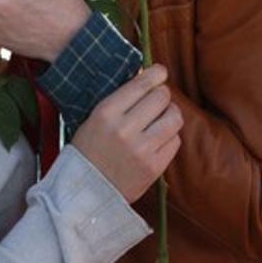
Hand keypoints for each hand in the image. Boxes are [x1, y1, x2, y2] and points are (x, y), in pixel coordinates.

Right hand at [71, 65, 182, 202]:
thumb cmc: (89, 150)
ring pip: (174, 117)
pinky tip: (159, 137)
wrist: (86, 191)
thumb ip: (119, 98)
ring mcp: (142, 150)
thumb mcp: (94, 118)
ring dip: (171, 113)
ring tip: (163, 116)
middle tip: (157, 98)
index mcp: (106, 113)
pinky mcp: (154, 167)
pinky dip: (170, 136)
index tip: (160, 71)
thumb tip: (146, 76)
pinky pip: (175, 141)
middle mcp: (125, 129)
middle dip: (162, 94)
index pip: (141, 84)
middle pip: (161, 97)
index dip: (156, 73)